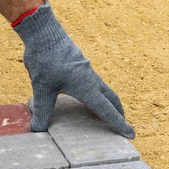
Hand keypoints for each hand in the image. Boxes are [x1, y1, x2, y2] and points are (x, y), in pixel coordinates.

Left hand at [14, 1, 134, 138]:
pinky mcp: (79, 65)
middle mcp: (91, 79)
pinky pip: (94, 82)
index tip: (131, 134)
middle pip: (112, 99)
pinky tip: (86, 95)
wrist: (43, 33)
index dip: (118, 124)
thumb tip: (37, 130)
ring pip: (104, 89)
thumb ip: (43, 110)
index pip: (107, 110)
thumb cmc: (45, 60)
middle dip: (118, 113)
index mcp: (86, 87)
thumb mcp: (42, 88)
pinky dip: (97, 93)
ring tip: (105, 113)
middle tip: (122, 126)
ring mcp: (86, 70)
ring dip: (109, 102)